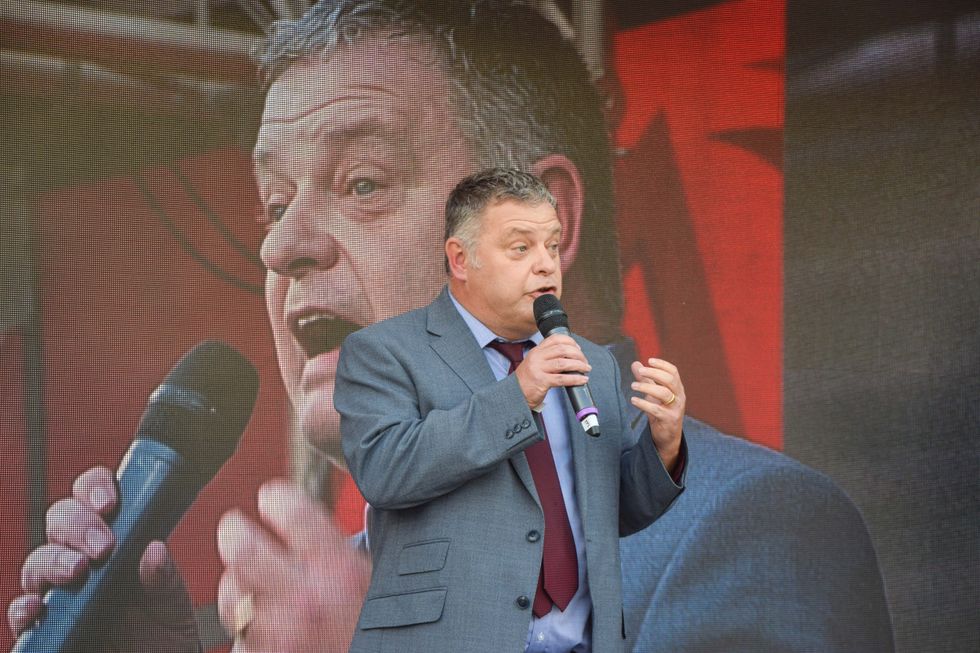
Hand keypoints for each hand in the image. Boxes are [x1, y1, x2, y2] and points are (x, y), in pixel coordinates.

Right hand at [7, 466, 197, 652]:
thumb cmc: (162, 639)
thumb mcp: (175, 608)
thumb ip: (166, 581)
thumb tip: (154, 550)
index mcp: (119, 545)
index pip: (97, 499)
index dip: (96, 489)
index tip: (111, 503)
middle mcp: (85, 563)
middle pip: (62, 520)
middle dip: (78, 523)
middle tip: (103, 545)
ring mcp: (61, 594)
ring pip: (39, 560)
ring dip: (55, 559)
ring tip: (79, 571)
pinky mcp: (45, 628)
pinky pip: (21, 611)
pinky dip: (24, 606)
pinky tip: (38, 606)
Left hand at [216, 480, 370, 651]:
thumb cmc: (368, 625)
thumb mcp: (368, 576)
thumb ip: (336, 544)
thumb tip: (306, 512)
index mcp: (338, 571)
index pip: (292, 511)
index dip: (276, 496)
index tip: (272, 497)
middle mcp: (305, 599)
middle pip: (242, 546)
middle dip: (236, 530)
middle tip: (238, 527)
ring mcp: (278, 631)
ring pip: (231, 588)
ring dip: (238, 582)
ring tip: (255, 583)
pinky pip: (235, 628)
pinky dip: (243, 622)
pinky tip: (263, 619)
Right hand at [514, 334, 590, 407]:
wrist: (514, 395)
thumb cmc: (527, 381)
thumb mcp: (535, 364)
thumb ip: (548, 359)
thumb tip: (570, 358)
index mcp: (536, 351)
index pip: (555, 338)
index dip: (570, 341)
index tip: (578, 348)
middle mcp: (537, 357)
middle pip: (562, 349)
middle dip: (578, 354)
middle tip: (585, 361)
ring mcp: (538, 369)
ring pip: (564, 362)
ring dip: (579, 365)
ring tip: (586, 368)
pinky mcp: (541, 381)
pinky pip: (562, 378)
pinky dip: (575, 379)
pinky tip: (582, 380)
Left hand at [630, 358, 684, 471]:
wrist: (668, 436)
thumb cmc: (661, 411)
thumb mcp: (653, 394)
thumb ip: (645, 379)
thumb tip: (635, 364)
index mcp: (677, 388)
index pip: (673, 372)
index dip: (662, 364)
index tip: (649, 360)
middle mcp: (679, 396)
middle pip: (670, 380)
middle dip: (654, 373)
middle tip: (640, 371)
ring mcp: (675, 408)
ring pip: (664, 393)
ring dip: (647, 387)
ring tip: (633, 386)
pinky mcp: (669, 420)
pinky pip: (656, 410)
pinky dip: (643, 404)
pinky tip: (634, 400)